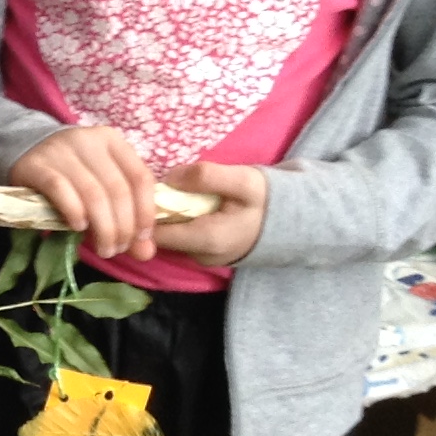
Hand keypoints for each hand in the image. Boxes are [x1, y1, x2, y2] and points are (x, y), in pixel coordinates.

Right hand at [11, 126, 157, 262]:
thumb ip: (127, 217)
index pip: (140, 177)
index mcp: (112, 141)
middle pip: (117, 189)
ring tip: (103, 248)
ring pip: (92, 194)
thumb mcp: (102, 188)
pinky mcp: (36, 164)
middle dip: (122, 227)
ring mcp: (60, 150)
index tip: (141, 239)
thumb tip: (145, 252)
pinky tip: (78, 228)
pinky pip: (60, 190)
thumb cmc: (72, 174)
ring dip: (102, 228)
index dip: (145, 212)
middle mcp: (88, 140)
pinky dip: (74, 212)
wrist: (24, 153)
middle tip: (117, 249)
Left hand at [151, 160, 267, 265]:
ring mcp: (202, 258)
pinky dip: (178, 220)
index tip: (142, 187)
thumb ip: (206, 177)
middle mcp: (199, 256)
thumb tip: (169, 178)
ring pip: (169, 236)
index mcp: (206, 240)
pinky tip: (185, 203)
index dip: (142, 210)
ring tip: (172, 191)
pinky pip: (181, 236)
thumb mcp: (243, 180)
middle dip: (152, 211)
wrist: (294, 221)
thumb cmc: (267, 199)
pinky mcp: (204, 254)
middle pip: (158, 235)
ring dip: (166, 214)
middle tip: (156, 185)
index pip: (154, 232)